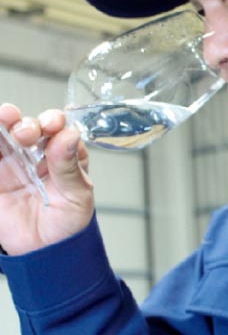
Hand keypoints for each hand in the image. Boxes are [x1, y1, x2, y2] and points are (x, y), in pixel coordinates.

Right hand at [0, 103, 93, 255]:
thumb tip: (69, 136)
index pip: (59, 128)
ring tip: (5, 118)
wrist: (46, 252)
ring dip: (4, 123)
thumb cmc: (69, 221)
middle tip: (27, 134)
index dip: (54, 121)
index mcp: (65, 153)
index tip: (52, 125)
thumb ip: (69, 166)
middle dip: (27, 124)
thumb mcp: (77, 194)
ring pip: (4, 136)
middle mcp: (39, 154)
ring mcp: (14, 165)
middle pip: (30, 127)